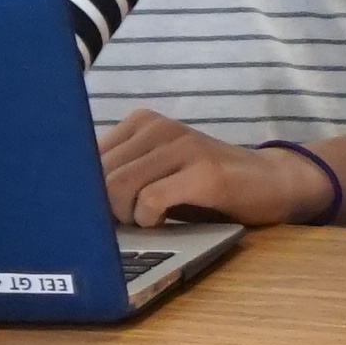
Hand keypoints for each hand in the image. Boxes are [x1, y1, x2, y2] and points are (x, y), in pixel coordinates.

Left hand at [100, 112, 328, 226]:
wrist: (272, 181)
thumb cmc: (207, 183)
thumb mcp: (159, 169)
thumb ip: (122, 172)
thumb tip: (73, 198)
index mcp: (141, 122)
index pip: (84, 156)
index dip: (85, 191)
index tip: (98, 211)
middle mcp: (158, 127)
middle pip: (97, 175)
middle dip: (105, 209)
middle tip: (131, 221)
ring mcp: (183, 146)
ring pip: (117, 188)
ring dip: (127, 217)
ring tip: (148, 220)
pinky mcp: (204, 173)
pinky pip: (151, 201)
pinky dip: (149, 220)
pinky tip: (164, 221)